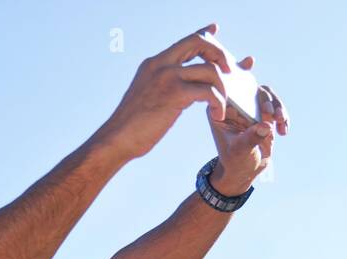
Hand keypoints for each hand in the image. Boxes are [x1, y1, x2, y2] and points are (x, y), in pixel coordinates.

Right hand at [92, 22, 232, 162]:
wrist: (117, 139)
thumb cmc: (132, 126)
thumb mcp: (147, 96)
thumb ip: (164, 85)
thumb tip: (182, 89)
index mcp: (154, 64)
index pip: (185, 41)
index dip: (204, 34)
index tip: (215, 30)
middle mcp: (161, 64)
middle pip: (199, 42)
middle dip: (220, 54)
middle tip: (228, 72)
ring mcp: (167, 77)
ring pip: (210, 69)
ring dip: (222, 88)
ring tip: (221, 105)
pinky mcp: (174, 94)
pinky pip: (208, 91)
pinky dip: (218, 103)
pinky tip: (216, 115)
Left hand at [207, 61, 288, 194]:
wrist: (245, 171)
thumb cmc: (236, 162)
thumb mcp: (240, 151)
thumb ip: (251, 138)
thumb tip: (265, 126)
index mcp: (220, 110)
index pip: (228, 87)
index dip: (239, 73)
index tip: (250, 63)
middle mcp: (235, 105)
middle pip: (252, 89)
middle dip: (266, 100)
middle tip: (272, 116)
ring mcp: (250, 108)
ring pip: (267, 96)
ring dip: (277, 108)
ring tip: (280, 123)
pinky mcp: (263, 114)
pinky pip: (276, 106)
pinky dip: (283, 117)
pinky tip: (284, 130)